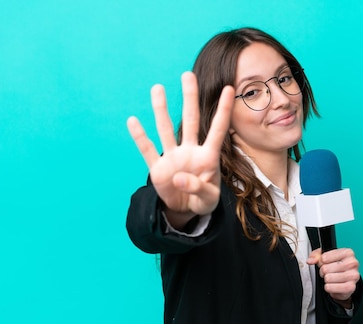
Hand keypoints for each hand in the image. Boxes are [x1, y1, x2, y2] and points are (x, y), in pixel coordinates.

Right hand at [127, 72, 234, 227]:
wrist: (186, 210)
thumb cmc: (204, 200)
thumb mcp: (208, 199)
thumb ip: (198, 188)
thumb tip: (178, 178)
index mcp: (208, 157)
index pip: (217, 129)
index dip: (223, 110)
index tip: (228, 89)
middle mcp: (190, 151)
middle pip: (190, 120)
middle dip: (189, 98)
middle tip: (187, 75)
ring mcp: (173, 158)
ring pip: (166, 129)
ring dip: (161, 109)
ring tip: (158, 88)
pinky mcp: (158, 168)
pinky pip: (148, 150)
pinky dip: (140, 137)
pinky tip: (133, 121)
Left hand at [308, 248, 360, 307]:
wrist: (345, 281)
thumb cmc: (336, 266)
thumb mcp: (326, 257)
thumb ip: (316, 255)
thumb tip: (311, 260)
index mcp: (347, 252)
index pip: (324, 257)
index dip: (321, 262)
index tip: (325, 263)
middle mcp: (352, 263)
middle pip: (326, 268)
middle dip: (323, 272)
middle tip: (328, 272)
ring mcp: (353, 275)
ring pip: (328, 278)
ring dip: (326, 280)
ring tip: (331, 278)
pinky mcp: (351, 287)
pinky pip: (332, 287)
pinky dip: (329, 287)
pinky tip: (331, 285)